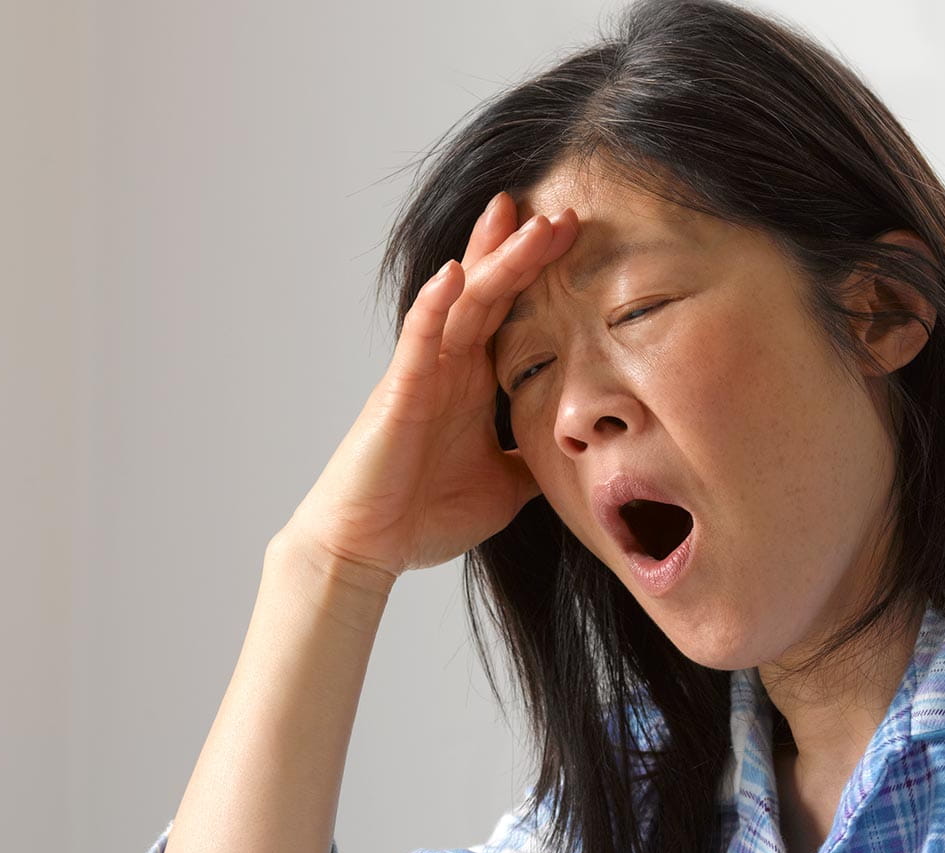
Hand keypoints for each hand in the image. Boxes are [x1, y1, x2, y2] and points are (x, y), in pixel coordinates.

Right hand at [281, 192, 580, 588]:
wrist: (367, 548)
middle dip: (524, 250)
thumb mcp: (504, 487)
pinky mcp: (397, 393)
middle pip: (490, 291)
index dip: (539, 274)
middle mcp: (448, 366)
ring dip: (493, 260)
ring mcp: (422, 374)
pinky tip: (454, 272)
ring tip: (526, 220)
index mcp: (472, 382)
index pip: (510, 312)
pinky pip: (418, 339)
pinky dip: (434, 304)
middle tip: (565, 211)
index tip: (578, 240)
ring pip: (461, 303)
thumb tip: (577, 456)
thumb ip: (534, 460)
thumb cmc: (421, 516)